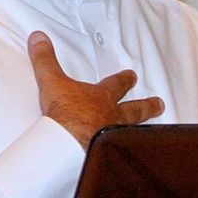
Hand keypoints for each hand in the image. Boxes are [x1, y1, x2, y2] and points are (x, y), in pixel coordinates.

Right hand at [28, 31, 163, 148]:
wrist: (70, 145)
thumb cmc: (66, 114)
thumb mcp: (52, 82)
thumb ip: (45, 60)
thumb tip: (39, 38)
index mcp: (100, 99)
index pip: (116, 85)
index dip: (124, 80)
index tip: (132, 75)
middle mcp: (112, 118)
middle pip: (134, 110)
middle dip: (146, 105)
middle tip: (158, 104)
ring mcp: (115, 139)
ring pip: (134, 132)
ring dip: (142, 130)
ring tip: (152, 133)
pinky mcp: (111, 157)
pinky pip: (124, 154)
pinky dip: (129, 155)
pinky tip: (132, 159)